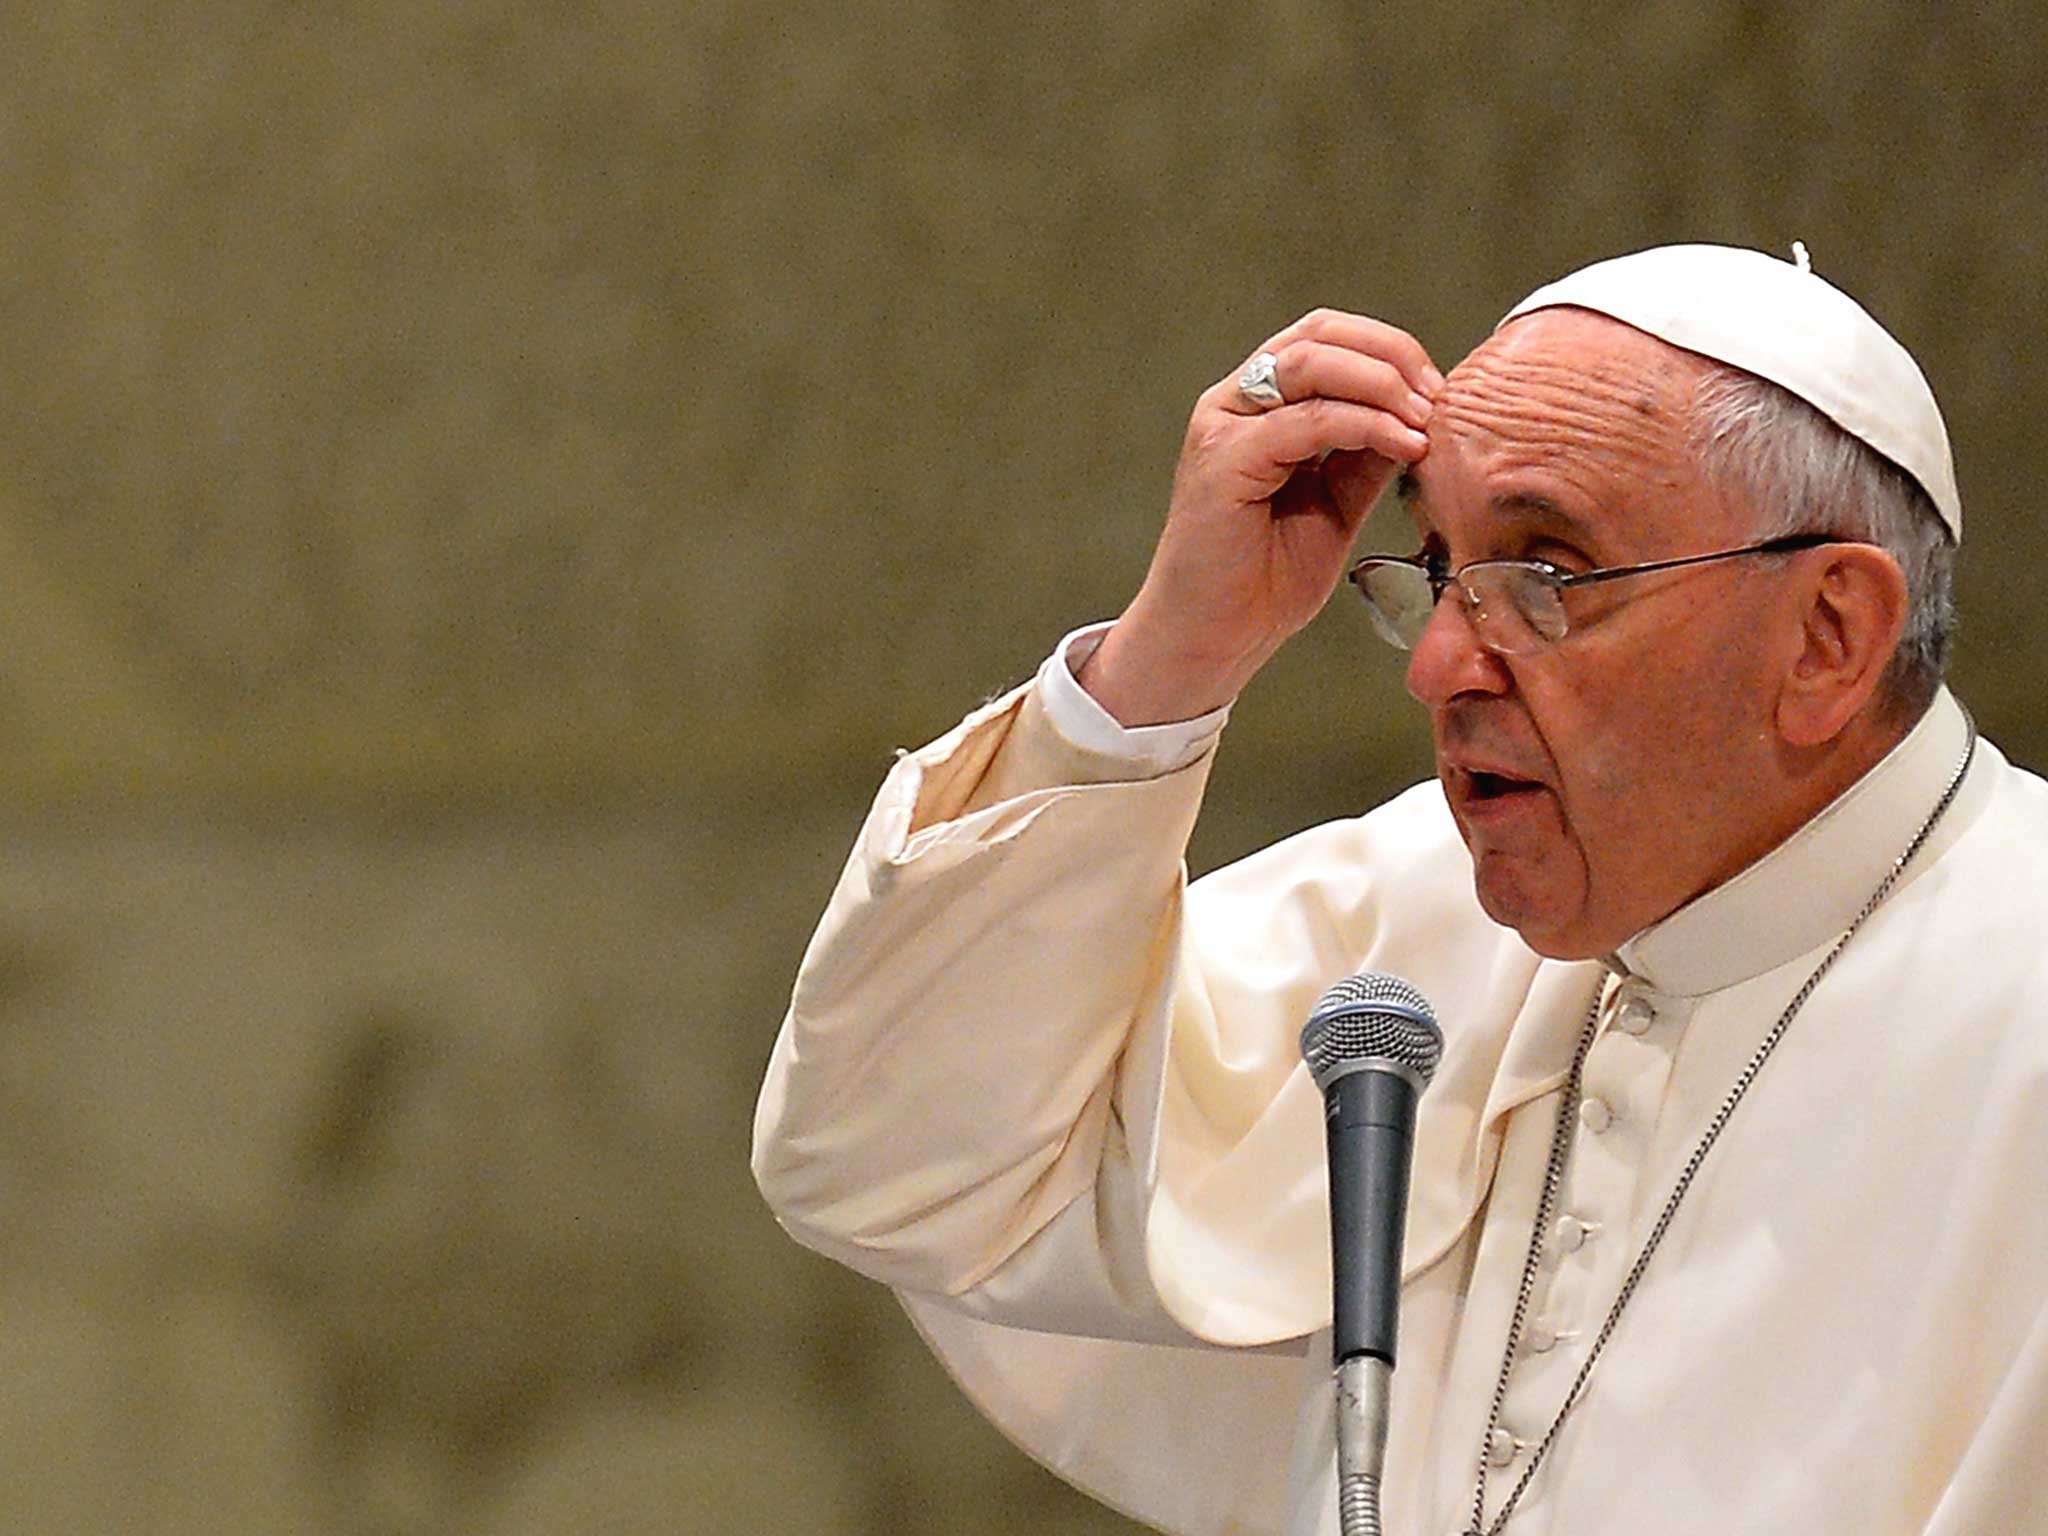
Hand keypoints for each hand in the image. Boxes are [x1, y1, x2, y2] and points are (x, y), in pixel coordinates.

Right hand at [1079, 310, 1440, 725]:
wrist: (1214, 638)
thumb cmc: (1263, 580)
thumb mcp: (1336, 503)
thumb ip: (1367, 455)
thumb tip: (1422, 414)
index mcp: (1259, 406)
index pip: (1328, 338)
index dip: (1391, 350)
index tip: (1440, 391)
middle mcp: (1234, 403)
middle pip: (1320, 333)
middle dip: (1393, 354)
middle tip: (1439, 396)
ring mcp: (1224, 426)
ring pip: (1312, 362)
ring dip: (1383, 383)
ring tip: (1425, 419)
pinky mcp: (1223, 460)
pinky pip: (1307, 420)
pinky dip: (1366, 424)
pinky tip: (1405, 446)